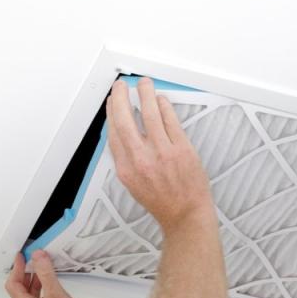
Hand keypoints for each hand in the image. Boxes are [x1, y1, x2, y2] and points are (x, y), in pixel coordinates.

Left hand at [5, 250, 99, 297]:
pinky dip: (42, 287)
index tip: (22, 256)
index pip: (13, 284)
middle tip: (31, 260)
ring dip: (34, 280)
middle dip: (24, 272)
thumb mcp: (55, 293)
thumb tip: (38, 257)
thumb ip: (45, 273)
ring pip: (30, 294)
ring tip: (42, 268)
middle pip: (19, 288)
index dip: (17, 268)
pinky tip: (52, 283)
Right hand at [106, 77, 214, 231]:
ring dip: (144, 93)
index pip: (113, 134)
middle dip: (120, 98)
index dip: (111, 114)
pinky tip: (161, 100)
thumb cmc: (162, 201)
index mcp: (126, 169)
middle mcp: (141, 160)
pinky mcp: (182, 149)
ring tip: (143, 83)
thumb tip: (122, 132)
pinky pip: (170, 120)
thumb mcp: (133, 184)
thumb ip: (126, 159)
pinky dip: (164, 106)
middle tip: (121, 86)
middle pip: (125, 120)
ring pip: (150, 114)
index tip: (111, 103)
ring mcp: (162, 153)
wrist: (185, 214)